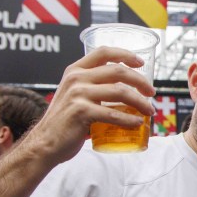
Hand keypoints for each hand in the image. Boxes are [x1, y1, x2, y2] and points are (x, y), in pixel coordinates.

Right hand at [20, 47, 154, 164]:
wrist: (44, 144)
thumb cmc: (64, 122)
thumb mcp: (75, 96)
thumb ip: (93, 89)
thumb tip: (125, 93)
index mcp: (75, 71)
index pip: (103, 52)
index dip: (125, 54)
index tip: (141, 63)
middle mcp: (76, 78)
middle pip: (118, 71)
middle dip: (140, 81)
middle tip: (152, 92)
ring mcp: (78, 94)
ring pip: (120, 91)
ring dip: (140, 101)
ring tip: (149, 110)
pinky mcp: (81, 112)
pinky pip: (113, 113)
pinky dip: (129, 119)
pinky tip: (137, 123)